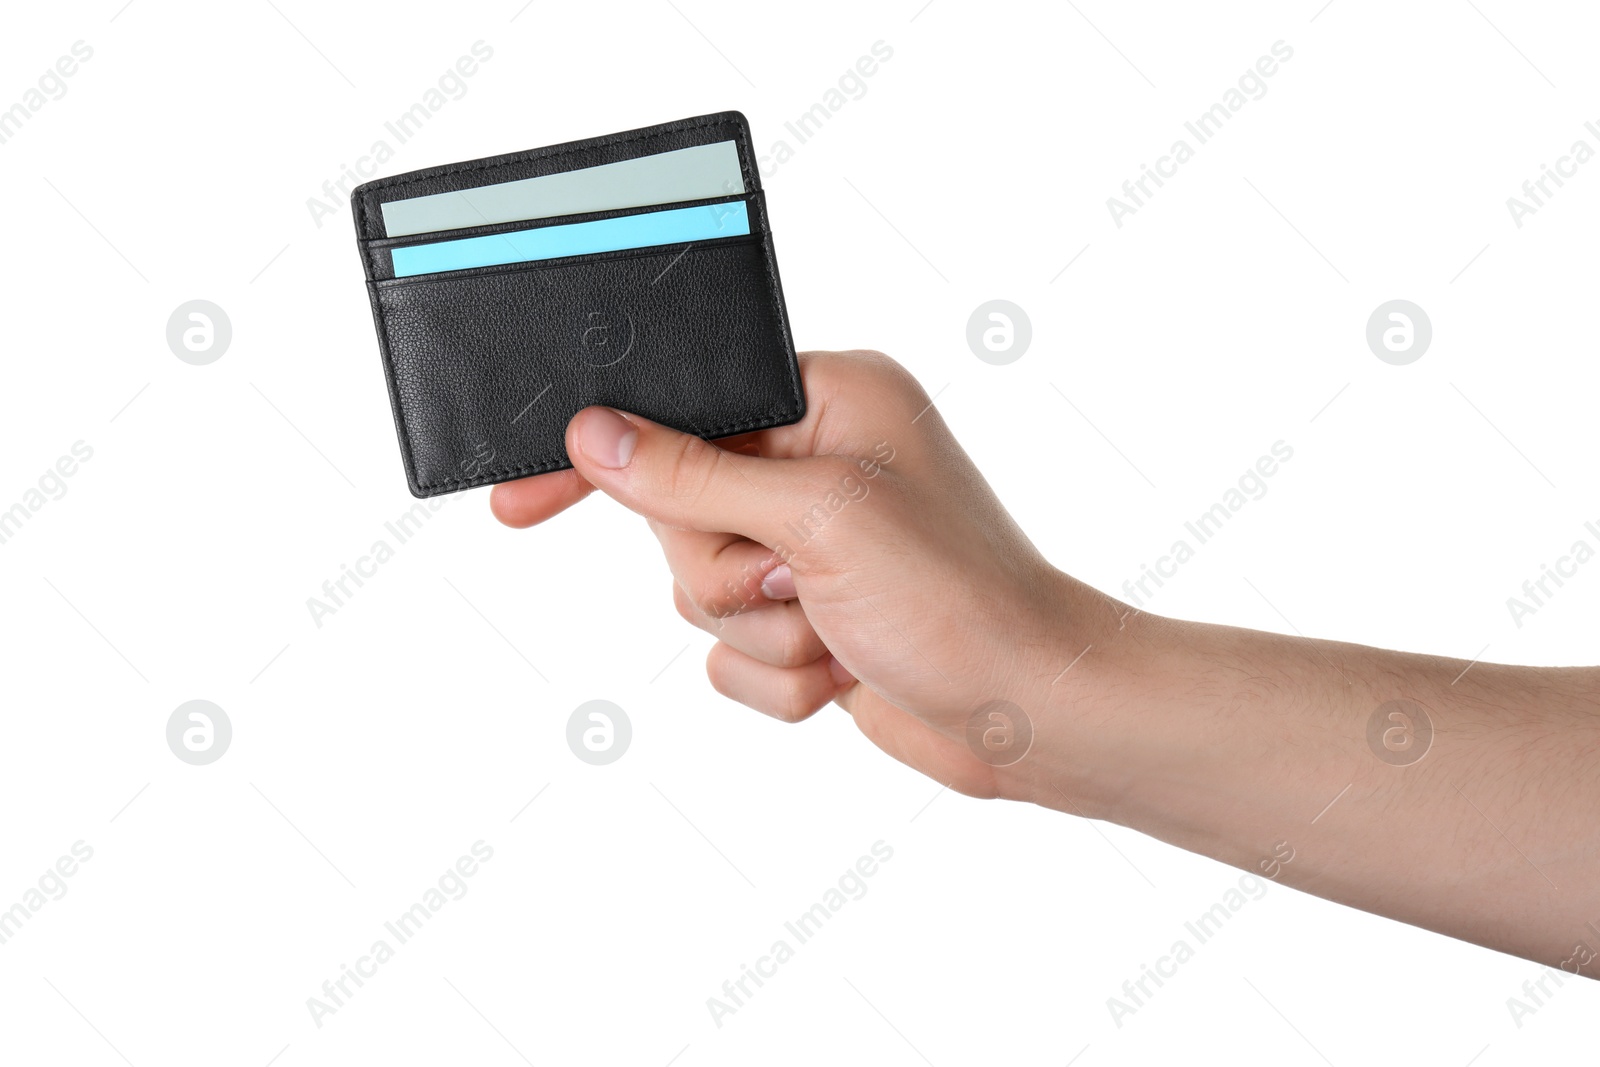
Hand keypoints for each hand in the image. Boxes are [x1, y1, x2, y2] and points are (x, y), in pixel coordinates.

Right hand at [490, 351, 1111, 799]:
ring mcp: (808, 548)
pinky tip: (846, 670)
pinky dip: (780, 678)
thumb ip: (695, 474)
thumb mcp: (819, 518)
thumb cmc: (961, 598)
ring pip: (695, 590)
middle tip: (797, 581)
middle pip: (676, 509)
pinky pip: (728, 654)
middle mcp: (815, 464)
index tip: (522, 496)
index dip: (605, 452)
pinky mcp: (808, 620)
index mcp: (829, 400)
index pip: (682, 401)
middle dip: (727, 568)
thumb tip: (596, 436)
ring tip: (838, 628)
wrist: (1032, 715)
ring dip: (762, 630)